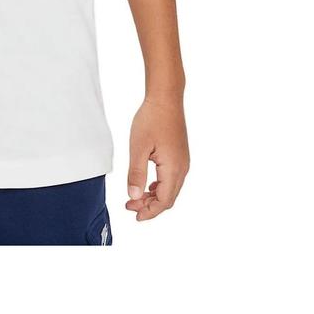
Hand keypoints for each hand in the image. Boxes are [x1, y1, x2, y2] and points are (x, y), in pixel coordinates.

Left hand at [125, 94, 188, 220]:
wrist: (166, 98)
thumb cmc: (152, 119)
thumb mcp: (138, 147)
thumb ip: (136, 174)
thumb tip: (134, 197)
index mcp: (173, 169)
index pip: (164, 201)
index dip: (150, 212)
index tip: (134, 215)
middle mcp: (182, 168)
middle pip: (169, 198)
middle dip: (150, 206)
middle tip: (129, 206)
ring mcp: (183, 162)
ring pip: (171, 189)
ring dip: (154, 196)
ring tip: (135, 197)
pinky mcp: (180, 155)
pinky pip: (172, 179)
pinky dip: (159, 186)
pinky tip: (147, 185)